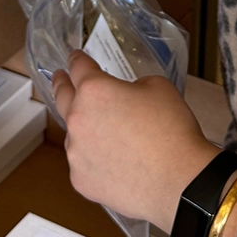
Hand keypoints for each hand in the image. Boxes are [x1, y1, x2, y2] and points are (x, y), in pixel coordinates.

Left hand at [49, 51, 217, 231]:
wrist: (177, 180)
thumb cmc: (172, 131)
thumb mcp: (160, 88)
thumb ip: (134, 86)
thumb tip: (126, 96)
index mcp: (95, 91)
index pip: (79, 68)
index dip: (77, 59)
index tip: (74, 56)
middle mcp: (77, 120)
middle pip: (62, 97)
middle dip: (61, 84)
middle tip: (59, 78)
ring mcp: (75, 153)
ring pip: (76, 134)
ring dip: (87, 128)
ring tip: (112, 134)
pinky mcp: (80, 179)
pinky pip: (84, 162)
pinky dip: (97, 159)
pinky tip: (119, 162)